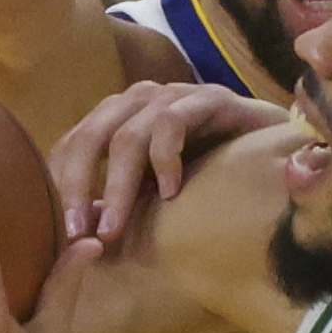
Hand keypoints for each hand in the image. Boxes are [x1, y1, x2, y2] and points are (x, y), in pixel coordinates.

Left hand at [52, 80, 290, 242]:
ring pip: (127, 136)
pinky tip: (171, 193)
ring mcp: (172, 95)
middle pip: (89, 138)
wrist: (270, 146)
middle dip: (78, 188)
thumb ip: (120, 202)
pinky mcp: (208, 98)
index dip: (61, 186)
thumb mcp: (152, 189)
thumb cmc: (206, 170)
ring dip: (117, 187)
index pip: (71, 144)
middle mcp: (138, 99)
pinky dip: (165, 161)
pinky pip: (173, 123)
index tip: (65, 232)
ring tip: (116, 228)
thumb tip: (77, 237)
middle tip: (80, 233)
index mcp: (117, 117)